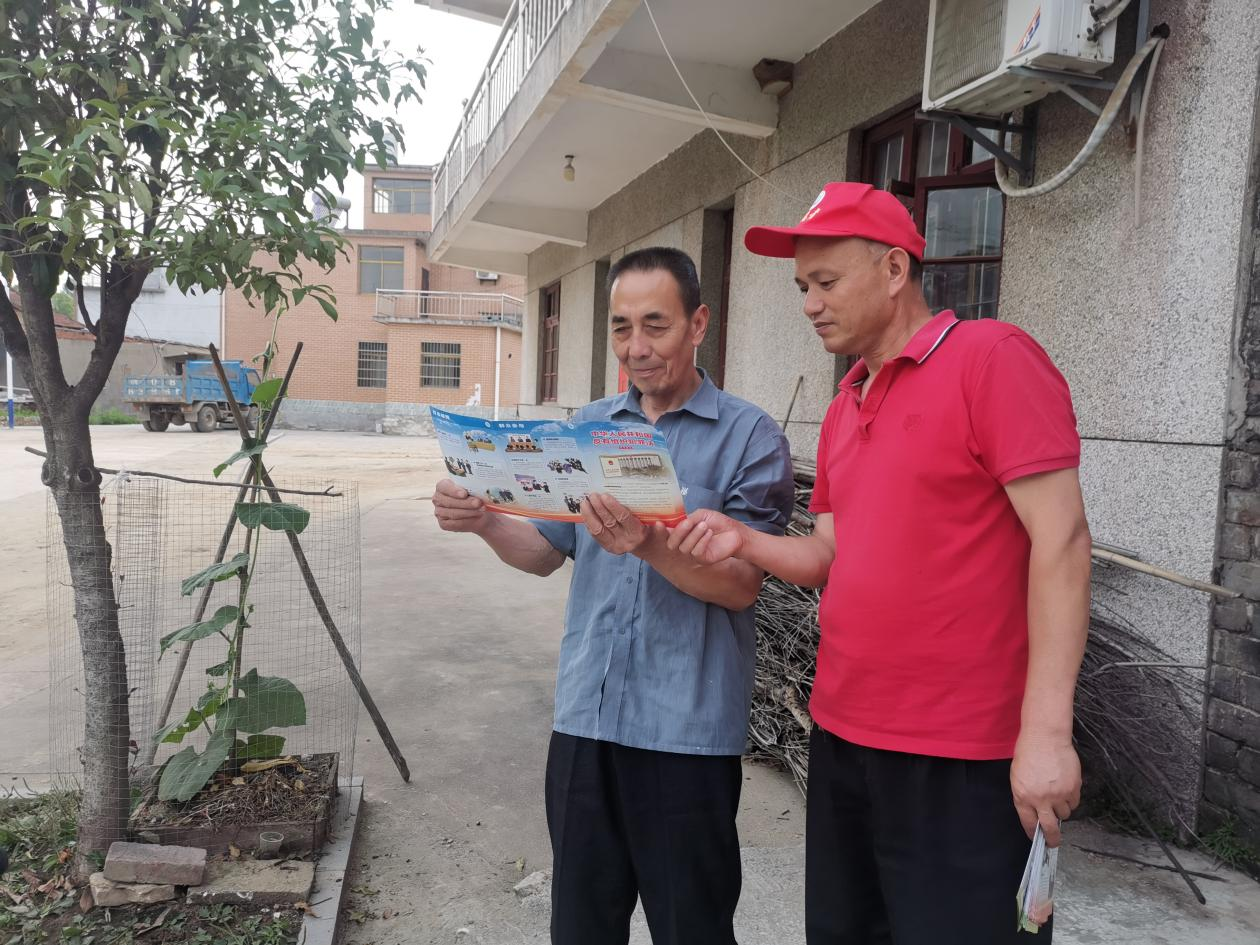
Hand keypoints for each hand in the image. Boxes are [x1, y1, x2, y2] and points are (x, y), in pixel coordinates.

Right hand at [432, 478, 491, 533]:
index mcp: (442, 486)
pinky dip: (467, 521)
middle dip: (465, 503)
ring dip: (469, 512)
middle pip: (449, 502)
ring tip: (481, 510)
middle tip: (478, 503)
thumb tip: (479, 491)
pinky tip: (476, 517)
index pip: (444, 487)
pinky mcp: (443, 523)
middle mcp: (438, 498)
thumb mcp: (474, 489)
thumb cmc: (475, 496)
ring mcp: (439, 512)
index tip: (465, 494)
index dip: (454, 491)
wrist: (479, 511)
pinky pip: (454, 524)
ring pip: (452, 513)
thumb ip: (472, 489)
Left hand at [580, 493, 658, 555]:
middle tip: (592, 494)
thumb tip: (660, 524)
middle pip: (608, 522)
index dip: (613, 507)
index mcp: (638, 534)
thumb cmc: (655, 534)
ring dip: (589, 515)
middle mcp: (625, 542)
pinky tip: (586, 512)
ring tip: (584, 502)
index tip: (604, 495)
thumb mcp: (661, 531)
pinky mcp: (608, 547)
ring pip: (598, 530)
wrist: (650, 549)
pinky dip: (589, 522)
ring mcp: (615, 546)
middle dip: (598, 508)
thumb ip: (661, 529)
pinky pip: (595, 534)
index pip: (623, 518)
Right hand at [666, 509, 749, 564]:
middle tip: (687, 523)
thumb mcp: (700, 515)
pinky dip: (701, 541)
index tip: (658, 524)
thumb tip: (675, 524)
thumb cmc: (717, 522)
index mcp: (682, 533)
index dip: (660, 531)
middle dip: (677, 533)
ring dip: (694, 535)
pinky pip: (696, 553)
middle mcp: (685, 544)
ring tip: (704, 525)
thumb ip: (687, 519)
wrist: (734, 532)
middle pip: (672, 544)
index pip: (667, 535)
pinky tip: (709, 533)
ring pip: (684, 548)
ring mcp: (693, 554)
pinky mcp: (703, 560)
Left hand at [1010, 733, 1080, 847]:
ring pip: (1064, 815)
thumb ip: (1025, 797)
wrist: (1045, 737)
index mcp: (1023, 796)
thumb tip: (1034, 813)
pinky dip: (1070, 800)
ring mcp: (1059, 795)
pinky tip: (1065, 788)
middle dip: (1052, 840)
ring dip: (1061, 810)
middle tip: (1054, 843)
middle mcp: (1041, 799)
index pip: (1029, 823)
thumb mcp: (1018, 777)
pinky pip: (1074, 803)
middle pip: (1049, 828)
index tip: (1036, 839)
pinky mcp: (1073, 788)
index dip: (1033, 833)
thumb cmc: (1028, 754)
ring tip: (1057, 796)